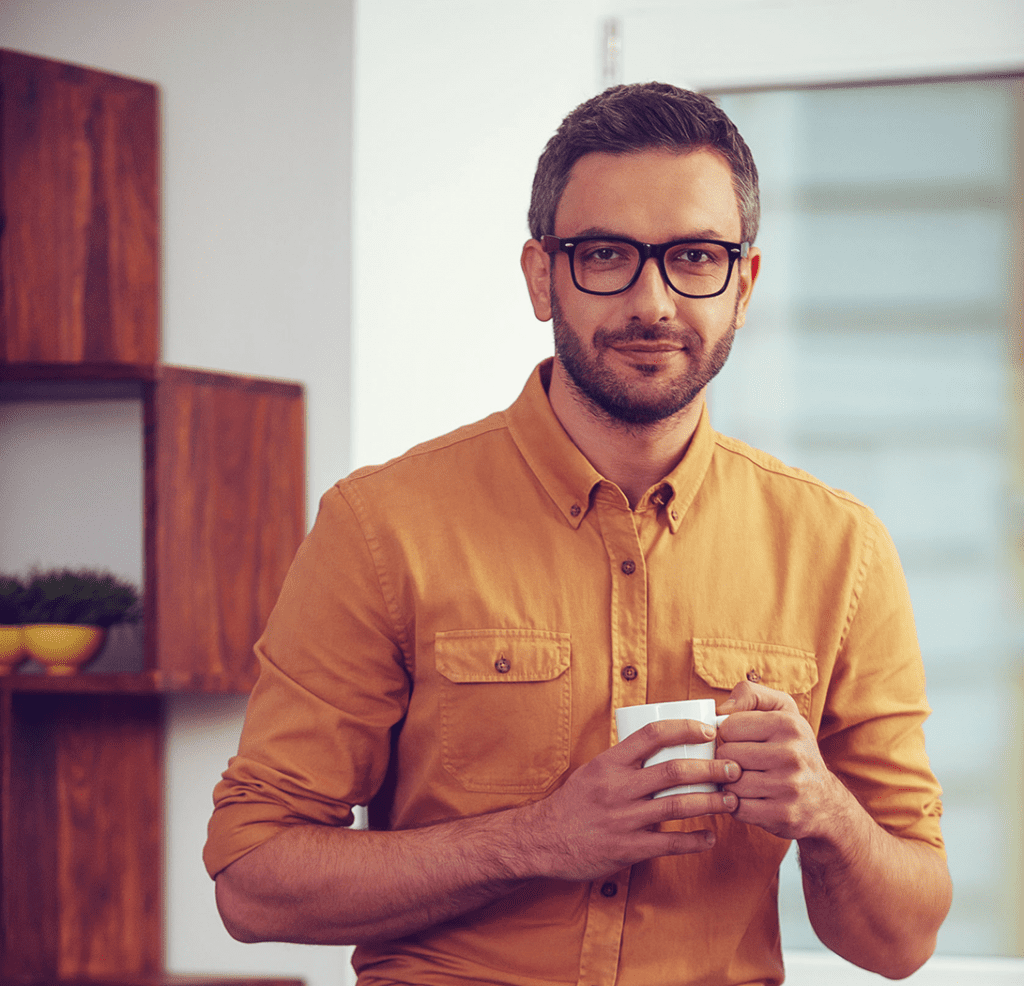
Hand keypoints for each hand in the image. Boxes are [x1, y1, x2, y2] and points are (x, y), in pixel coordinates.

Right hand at [520, 718, 739, 881]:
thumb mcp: (593, 771)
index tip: (707, 730)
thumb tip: (660, 744)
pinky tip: (710, 837)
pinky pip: (668, 844)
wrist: (543, 839)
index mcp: (610, 762)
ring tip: (731, 801)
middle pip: (673, 771)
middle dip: (710, 768)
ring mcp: (623, 819)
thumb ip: (623, 761)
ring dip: (710, 803)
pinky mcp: (627, 848)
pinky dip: (694, 841)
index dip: (684, 728)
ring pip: (676, 806)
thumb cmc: (573, 803)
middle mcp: (617, 787)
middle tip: (734, 768)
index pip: (652, 734)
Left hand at [716, 681, 845, 840]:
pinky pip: (738, 809)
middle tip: (745, 764)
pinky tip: (753, 800)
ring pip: (730, 783)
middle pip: (726, 754)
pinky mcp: (784, 815)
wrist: (824, 801)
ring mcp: (789, 786)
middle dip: (729, 760)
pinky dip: (738, 806)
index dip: (728, 735)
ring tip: (749, 781)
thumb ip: (750, 694)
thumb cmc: (792, 749)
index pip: (728, 726)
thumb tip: (722, 709)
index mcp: (788, 724)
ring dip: (732, 785)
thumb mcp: (781, 711)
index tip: (742, 741)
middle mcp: (792, 753)